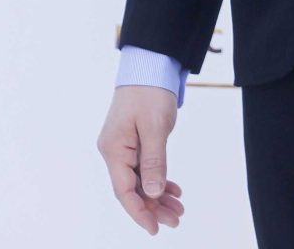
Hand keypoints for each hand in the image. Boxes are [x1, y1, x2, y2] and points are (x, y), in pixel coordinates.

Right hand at [97, 86, 183, 234]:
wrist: (150, 64)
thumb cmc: (150, 91)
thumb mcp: (155, 127)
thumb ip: (154, 162)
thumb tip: (152, 193)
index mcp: (114, 149)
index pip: (124, 190)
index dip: (139, 212)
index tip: (155, 228)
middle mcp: (114, 150)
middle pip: (132, 188)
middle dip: (153, 206)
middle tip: (176, 219)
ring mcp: (123, 145)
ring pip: (140, 179)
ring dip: (158, 194)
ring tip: (178, 208)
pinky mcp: (133, 140)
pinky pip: (143, 166)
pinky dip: (158, 178)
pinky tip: (173, 188)